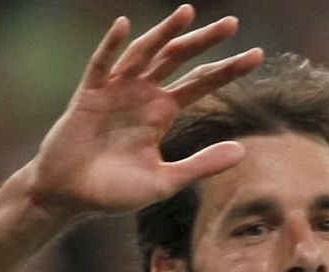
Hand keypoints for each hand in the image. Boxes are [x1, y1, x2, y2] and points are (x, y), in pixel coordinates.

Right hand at [25, 6, 263, 220]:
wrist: (71, 196)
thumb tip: (243, 151)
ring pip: (144, 53)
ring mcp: (116, 90)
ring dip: (164, 33)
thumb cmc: (116, 191)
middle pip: (179, 59)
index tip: (258, 55)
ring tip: (188, 12)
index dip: (228, 69)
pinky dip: (111, 46)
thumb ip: (202, 165)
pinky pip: (101, 65)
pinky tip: (124, 25)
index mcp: (163, 112)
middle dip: (204, 41)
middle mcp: (143, 94)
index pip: (202, 83)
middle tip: (232, 23)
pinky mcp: (89, 95)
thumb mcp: (166, 181)